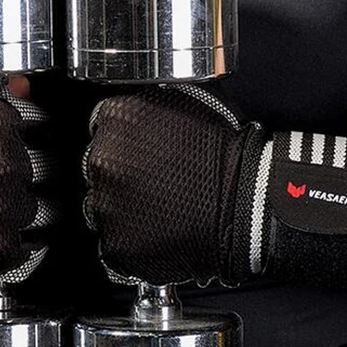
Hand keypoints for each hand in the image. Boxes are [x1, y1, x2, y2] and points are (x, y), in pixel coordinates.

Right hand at [0, 86, 56, 295]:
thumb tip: (25, 85)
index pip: (25, 135)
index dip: (0, 148)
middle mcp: (5, 163)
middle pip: (28, 173)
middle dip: (3, 179)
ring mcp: (5, 208)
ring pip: (26, 209)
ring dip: (4, 212)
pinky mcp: (0, 247)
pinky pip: (19, 244)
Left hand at [83, 86, 346, 290]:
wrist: (246, 207)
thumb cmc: (225, 155)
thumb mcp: (185, 103)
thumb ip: (148, 105)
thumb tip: (135, 112)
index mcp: (115, 119)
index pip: (102, 128)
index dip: (124, 143)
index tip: (141, 154)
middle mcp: (102, 161)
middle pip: (99, 168)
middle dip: (122, 175)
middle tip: (157, 183)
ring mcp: (104, 205)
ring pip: (101, 206)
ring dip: (123, 207)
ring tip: (161, 207)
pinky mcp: (115, 244)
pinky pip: (112, 241)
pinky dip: (131, 239)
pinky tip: (157, 229)